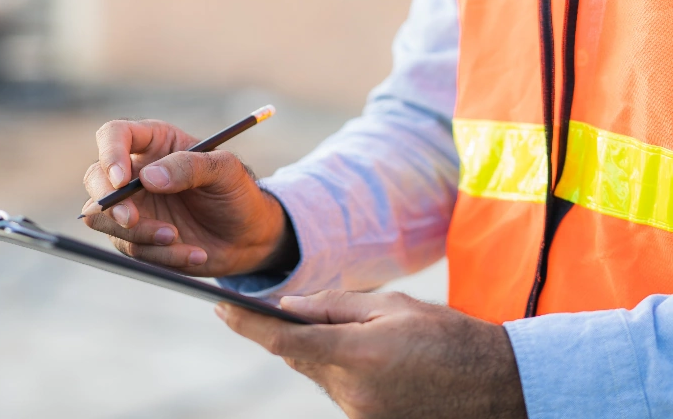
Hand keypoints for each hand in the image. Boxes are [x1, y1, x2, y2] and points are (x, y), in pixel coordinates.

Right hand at [82, 119, 297, 276]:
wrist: (249, 235)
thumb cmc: (237, 192)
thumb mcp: (225, 170)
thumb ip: (190, 167)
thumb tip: (148, 178)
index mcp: (156, 143)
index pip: (114, 134)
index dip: (109, 153)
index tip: (121, 180)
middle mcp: (137, 172)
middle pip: (95, 178)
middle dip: (109, 202)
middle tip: (133, 219)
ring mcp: (134, 206)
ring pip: (105, 220)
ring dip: (138, 234)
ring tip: (178, 238)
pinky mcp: (137, 238)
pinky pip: (131, 249)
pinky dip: (161, 256)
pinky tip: (194, 254)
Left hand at [217, 290, 527, 418]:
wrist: (494, 386)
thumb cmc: (445, 335)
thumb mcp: (391, 306)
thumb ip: (335, 306)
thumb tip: (290, 305)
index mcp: (354, 355)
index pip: (283, 341)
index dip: (246, 325)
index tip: (220, 308)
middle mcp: (349, 393)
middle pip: (300, 358)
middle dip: (291, 332)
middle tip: (294, 308)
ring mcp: (359, 415)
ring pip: (320, 374)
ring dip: (322, 351)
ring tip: (359, 332)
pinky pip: (340, 391)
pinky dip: (342, 368)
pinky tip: (372, 356)